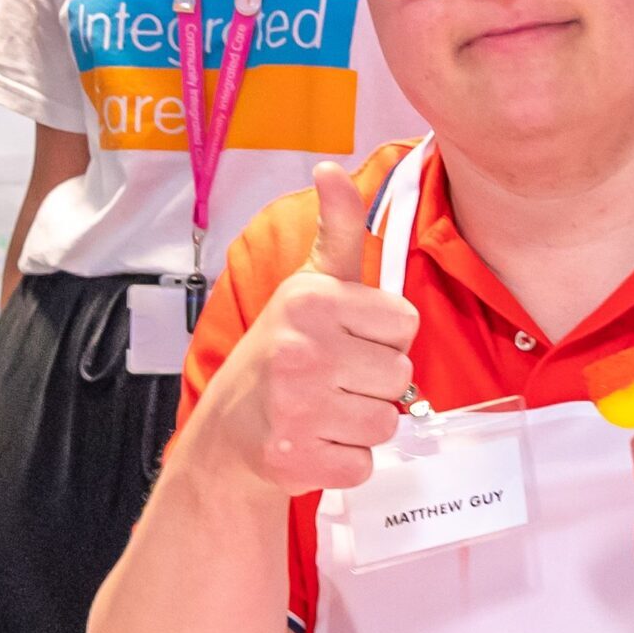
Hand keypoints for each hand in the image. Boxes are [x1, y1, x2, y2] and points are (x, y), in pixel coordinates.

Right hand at [195, 163, 417, 495]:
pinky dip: (346, 461)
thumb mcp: (308, 284)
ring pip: (387, 422)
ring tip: (325, 410)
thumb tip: (331, 169)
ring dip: (362, 423)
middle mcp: (301, 350)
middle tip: (333, 379)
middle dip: (373, 382)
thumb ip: (336, 229)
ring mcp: (297, 408)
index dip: (381, 336)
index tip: (346, 339)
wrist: (228, 431)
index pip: (405, 323)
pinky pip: (364, 463)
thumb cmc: (279, 351)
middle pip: (401, 375)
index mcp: (311, 301)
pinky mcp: (297, 459)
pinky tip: (317, 441)